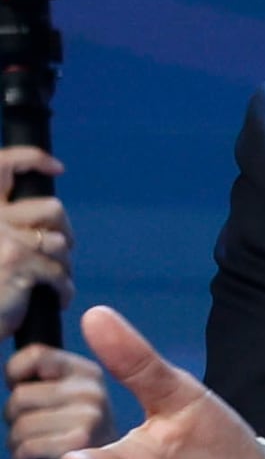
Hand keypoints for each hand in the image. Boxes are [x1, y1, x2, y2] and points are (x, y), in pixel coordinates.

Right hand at [0, 146, 65, 321]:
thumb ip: (10, 226)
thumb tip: (50, 218)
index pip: (2, 164)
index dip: (32, 159)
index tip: (57, 167)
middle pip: (51, 208)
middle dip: (65, 231)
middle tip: (60, 251)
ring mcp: (4, 238)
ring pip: (61, 242)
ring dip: (64, 266)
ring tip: (51, 281)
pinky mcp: (19, 262)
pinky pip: (61, 271)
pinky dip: (63, 289)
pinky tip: (56, 299)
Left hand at [4, 347, 108, 458]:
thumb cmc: (77, 440)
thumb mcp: (67, 397)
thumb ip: (43, 375)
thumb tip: (11, 371)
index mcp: (88, 373)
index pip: (32, 356)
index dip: (16, 376)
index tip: (27, 393)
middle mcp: (94, 391)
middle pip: (19, 396)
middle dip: (17, 418)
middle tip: (38, 431)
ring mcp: (89, 417)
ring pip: (19, 424)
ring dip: (20, 442)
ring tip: (40, 449)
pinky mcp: (79, 444)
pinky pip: (27, 447)